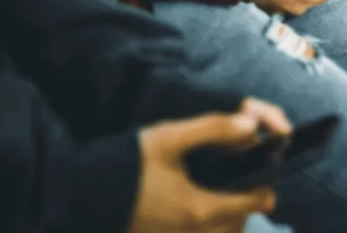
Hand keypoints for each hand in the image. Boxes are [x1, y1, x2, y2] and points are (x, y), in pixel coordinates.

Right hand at [129, 99, 287, 232]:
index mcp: (202, 209)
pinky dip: (205, 227)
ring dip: (226, 218)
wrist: (83, 195)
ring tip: (214, 193)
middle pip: (240, 224)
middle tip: (235, 179)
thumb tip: (251, 124)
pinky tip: (191, 206)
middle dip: (244, 203)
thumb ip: (214, 128)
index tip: (258, 169)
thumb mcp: (169, 137)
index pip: (256, 203)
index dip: (263, 184)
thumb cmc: (126, 165)